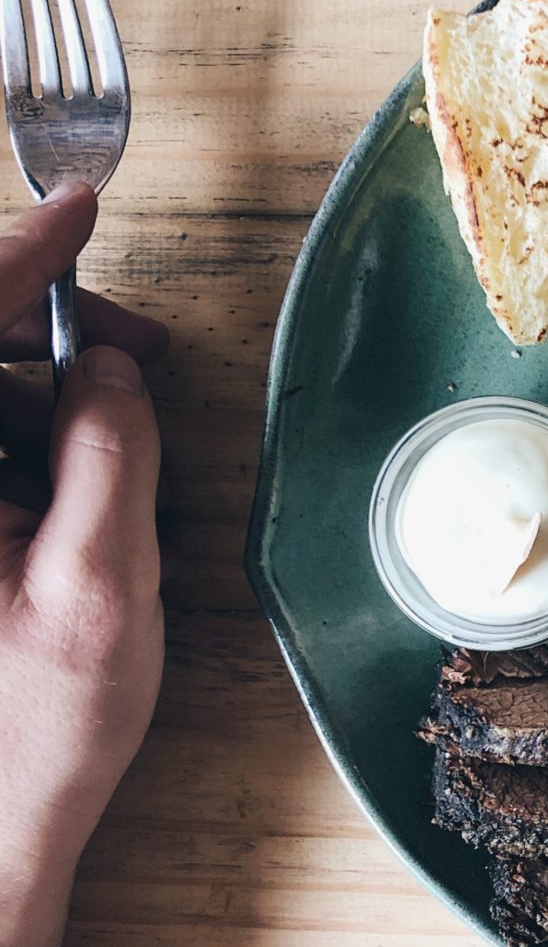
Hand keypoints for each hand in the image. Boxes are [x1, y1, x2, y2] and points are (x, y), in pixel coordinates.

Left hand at [0, 183, 167, 942]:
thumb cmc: (28, 736)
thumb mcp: (99, 590)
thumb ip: (112, 456)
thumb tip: (108, 370)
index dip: (16, 254)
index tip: (77, 209)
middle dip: (40, 331)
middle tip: (133, 358)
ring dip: (36, 399)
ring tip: (117, 453)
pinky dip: (19, 448)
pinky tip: (71, 495)